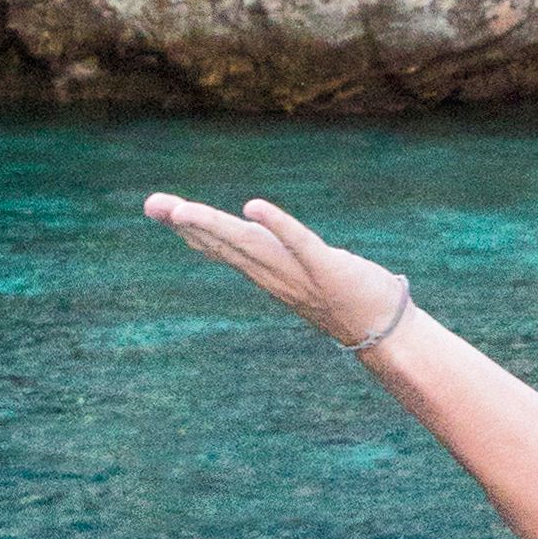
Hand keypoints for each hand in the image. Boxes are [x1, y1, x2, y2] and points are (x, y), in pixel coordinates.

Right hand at [144, 189, 408, 353]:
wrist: (385, 334)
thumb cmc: (350, 299)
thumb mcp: (306, 276)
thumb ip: (284, 260)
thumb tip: (263, 239)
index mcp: (269, 274)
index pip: (224, 248)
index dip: (191, 229)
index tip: (159, 209)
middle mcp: (276, 276)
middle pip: (226, 245)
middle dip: (189, 224)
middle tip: (152, 205)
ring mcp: (299, 274)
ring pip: (250, 246)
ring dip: (216, 227)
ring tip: (184, 210)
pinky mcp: (327, 268)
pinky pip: (298, 243)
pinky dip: (276, 225)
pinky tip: (253, 206)